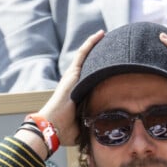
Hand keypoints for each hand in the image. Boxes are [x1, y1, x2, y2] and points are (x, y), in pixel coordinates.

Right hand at [37, 29, 104, 145]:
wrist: (53, 128)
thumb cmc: (65, 131)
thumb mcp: (84, 126)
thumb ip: (93, 124)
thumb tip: (106, 130)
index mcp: (78, 94)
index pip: (91, 79)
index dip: (100, 71)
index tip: (112, 65)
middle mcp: (75, 83)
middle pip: (90, 65)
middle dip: (100, 55)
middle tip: (113, 45)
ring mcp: (73, 77)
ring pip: (87, 56)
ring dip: (96, 45)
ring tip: (107, 35)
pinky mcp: (72, 73)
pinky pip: (83, 54)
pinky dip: (91, 44)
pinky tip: (100, 34)